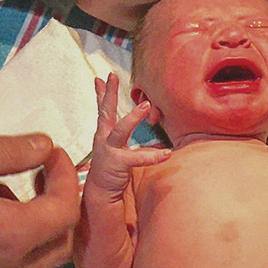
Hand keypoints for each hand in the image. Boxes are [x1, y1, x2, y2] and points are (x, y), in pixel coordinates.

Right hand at [0, 135, 79, 267]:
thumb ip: (6, 152)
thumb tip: (43, 146)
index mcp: (9, 236)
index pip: (65, 211)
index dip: (66, 178)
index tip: (52, 155)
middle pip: (60, 242)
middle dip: (58, 204)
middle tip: (40, 174)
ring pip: (35, 261)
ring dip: (33, 225)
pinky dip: (12, 245)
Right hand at [84, 73, 169, 200]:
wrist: (101, 190)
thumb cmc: (109, 164)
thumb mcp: (110, 143)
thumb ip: (116, 128)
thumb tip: (125, 118)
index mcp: (104, 132)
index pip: (102, 108)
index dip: (101, 92)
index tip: (102, 77)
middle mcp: (104, 138)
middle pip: (105, 112)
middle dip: (108, 94)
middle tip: (113, 77)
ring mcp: (109, 150)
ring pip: (121, 130)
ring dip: (133, 117)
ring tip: (146, 105)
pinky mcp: (118, 163)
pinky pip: (138, 158)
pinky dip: (153, 156)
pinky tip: (166, 153)